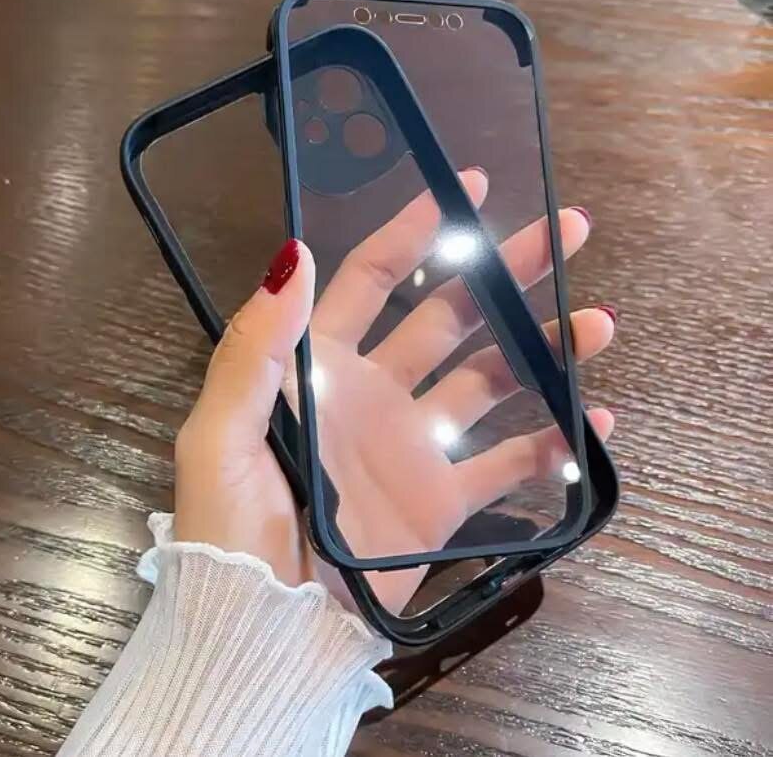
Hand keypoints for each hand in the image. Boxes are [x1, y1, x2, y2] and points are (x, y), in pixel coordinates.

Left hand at [174, 168, 615, 612]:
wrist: (264, 627)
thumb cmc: (231, 528)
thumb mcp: (220, 434)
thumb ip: (254, 348)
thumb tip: (291, 256)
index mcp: (319, 366)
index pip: (373, 279)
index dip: (415, 232)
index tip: (462, 190)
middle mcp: (373, 393)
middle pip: (449, 316)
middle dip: (504, 274)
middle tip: (565, 234)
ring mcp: (412, 445)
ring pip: (489, 381)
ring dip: (542, 352)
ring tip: (596, 324)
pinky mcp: (440, 501)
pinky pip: (505, 465)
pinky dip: (550, 446)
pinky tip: (589, 421)